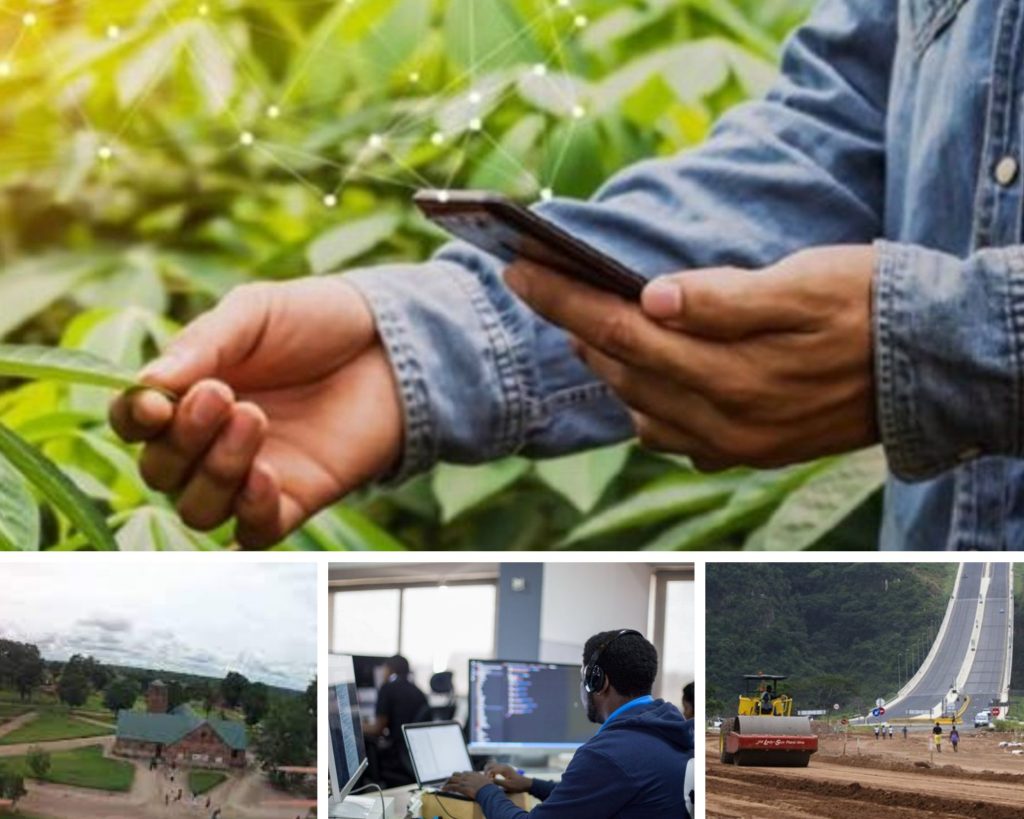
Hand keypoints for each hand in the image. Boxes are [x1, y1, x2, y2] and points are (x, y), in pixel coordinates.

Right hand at [109, 278, 402, 547]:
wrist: (394, 341)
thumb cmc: (320, 320)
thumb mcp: (256, 312)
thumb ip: (204, 343)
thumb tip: (148, 384)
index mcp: (191, 393)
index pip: (137, 423)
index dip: (135, 419)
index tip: (156, 403)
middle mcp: (212, 442)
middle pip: (161, 471)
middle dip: (183, 439)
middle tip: (222, 397)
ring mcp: (253, 473)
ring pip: (199, 508)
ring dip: (216, 471)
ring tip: (254, 419)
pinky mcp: (296, 499)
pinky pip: (253, 532)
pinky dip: (249, 511)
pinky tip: (266, 474)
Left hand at [444, 771, 492, 798]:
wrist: (487, 790)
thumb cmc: (488, 787)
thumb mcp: (486, 781)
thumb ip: (482, 780)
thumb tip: (486, 782)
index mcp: (472, 774)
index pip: (463, 773)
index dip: (459, 777)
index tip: (457, 780)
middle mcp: (466, 776)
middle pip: (455, 775)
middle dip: (451, 778)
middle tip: (448, 782)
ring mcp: (463, 781)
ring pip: (451, 779)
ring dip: (447, 783)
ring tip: (443, 786)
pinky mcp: (461, 787)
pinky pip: (451, 786)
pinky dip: (446, 787)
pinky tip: (443, 789)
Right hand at [483, 763, 531, 792]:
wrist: (526, 784)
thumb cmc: (517, 785)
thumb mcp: (507, 785)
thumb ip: (497, 782)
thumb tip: (489, 781)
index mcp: (504, 769)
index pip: (491, 769)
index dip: (487, 774)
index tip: (487, 781)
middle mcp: (503, 766)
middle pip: (491, 765)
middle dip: (486, 771)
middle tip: (486, 779)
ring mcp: (504, 766)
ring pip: (493, 765)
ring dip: (489, 771)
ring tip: (490, 779)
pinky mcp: (505, 769)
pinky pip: (496, 767)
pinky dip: (493, 771)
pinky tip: (494, 778)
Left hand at [505, 245, 877, 470]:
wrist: (930, 366)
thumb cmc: (870, 308)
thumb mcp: (804, 284)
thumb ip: (724, 299)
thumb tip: (650, 297)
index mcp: (729, 372)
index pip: (619, 332)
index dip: (562, 299)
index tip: (517, 269)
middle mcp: (721, 419)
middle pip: (619, 369)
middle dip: (571, 325)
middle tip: (541, 284)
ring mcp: (731, 443)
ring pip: (638, 407)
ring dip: (605, 365)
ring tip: (587, 323)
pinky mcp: (745, 451)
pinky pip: (671, 436)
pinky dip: (644, 403)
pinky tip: (646, 376)